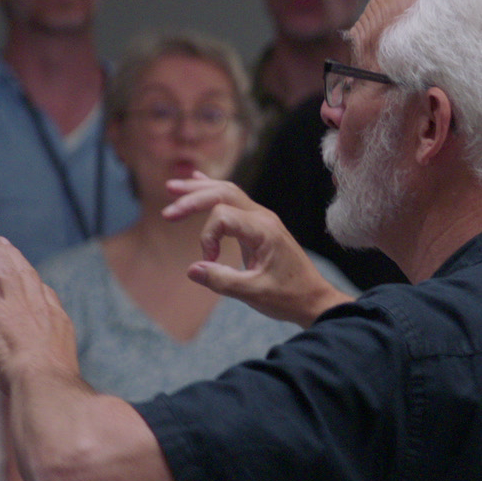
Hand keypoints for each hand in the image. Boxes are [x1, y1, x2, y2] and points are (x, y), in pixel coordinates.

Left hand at [0, 227, 81, 398]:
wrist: (45, 382)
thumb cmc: (57, 386)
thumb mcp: (66, 376)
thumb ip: (63, 371)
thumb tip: (74, 394)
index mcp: (58, 322)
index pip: (46, 295)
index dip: (36, 283)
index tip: (30, 273)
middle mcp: (39, 307)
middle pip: (26, 273)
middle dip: (14, 255)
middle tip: (5, 240)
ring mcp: (17, 306)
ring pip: (4, 270)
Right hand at [161, 173, 351, 326]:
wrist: (314, 299)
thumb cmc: (288, 297)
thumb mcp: (254, 293)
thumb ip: (223, 281)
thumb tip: (192, 269)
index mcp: (264, 229)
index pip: (223, 215)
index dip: (207, 237)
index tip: (208, 261)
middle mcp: (263, 217)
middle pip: (224, 192)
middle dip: (194, 198)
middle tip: (167, 213)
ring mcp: (262, 219)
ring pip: (228, 192)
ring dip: (200, 191)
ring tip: (172, 187)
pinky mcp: (258, 226)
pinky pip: (234, 202)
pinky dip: (214, 192)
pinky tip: (198, 181)